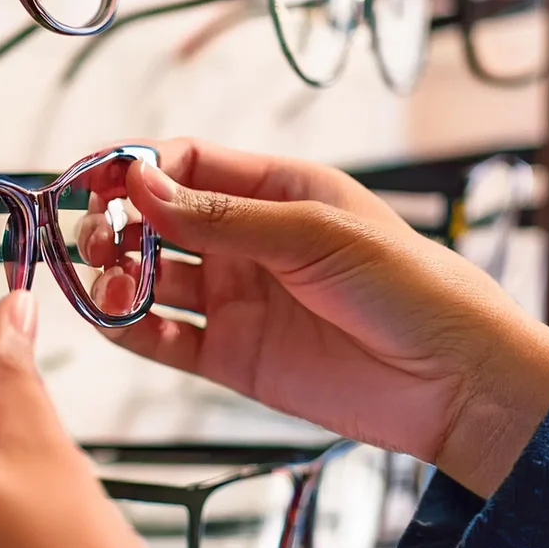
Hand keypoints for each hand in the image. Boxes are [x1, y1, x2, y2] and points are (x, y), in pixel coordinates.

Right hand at [92, 139, 548, 497]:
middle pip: (159, 221)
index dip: (139, 169)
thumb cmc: (410, 289)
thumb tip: (143, 186)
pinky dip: (130, 328)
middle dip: (118, 222)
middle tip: (96, 235)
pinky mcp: (232, 357)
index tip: (101, 181)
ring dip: (119, 275)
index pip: (188, 165)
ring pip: (153, 280)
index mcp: (278, 192)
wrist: (452, 382)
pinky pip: (164, 339)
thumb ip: (225, 218)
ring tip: (112, 279)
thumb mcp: (317, 235)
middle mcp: (250, 244)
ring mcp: (238, 301)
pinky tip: (114, 317)